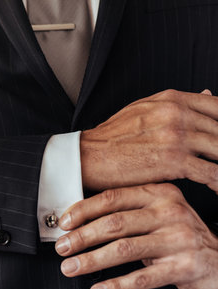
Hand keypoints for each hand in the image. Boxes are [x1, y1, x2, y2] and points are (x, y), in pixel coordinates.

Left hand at [55, 183, 217, 288]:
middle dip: (82, 237)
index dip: (83, 211)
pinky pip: (143, 278)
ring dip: (91, 260)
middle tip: (61, 248)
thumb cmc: (177, 235)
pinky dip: (116, 286)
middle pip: (115, 224)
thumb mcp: (157, 214)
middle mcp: (171, 213)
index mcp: (160, 194)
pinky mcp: (184, 267)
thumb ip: (126, 211)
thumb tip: (74, 219)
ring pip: (124, 250)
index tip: (63, 224)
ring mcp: (179, 240)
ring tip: (70, 268)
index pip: (113, 198)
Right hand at [80, 89, 217, 192]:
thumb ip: (177, 104)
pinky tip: (217, 189)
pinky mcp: (173, 161)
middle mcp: (177, 114)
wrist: (87, 156)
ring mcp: (177, 136)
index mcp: (171, 100)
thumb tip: (208, 94)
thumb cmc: (110, 138)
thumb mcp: (144, 110)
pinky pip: (211, 173)